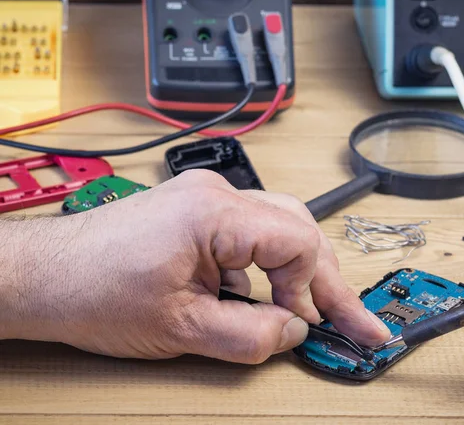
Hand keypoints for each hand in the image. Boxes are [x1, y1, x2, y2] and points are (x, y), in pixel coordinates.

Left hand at [1, 170, 389, 363]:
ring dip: (297, 273)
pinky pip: (250, 236)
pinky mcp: (197, 213)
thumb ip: (250, 335)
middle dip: (324, 280)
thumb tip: (295, 331)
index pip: (298, 240)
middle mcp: (215, 194)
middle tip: (351, 320)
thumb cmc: (93, 291)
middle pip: (297, 229)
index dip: (313, 289)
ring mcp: (205, 199)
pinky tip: (258, 300)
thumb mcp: (180, 330)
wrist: (46, 276)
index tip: (314, 325)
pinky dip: (264, 269)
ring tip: (310, 312)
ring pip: (279, 228)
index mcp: (213, 212)